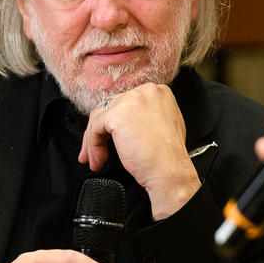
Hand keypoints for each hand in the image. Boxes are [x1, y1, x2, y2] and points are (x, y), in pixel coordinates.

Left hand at [79, 83, 199, 219]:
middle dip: (102, 132)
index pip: (126, 102)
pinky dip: (93, 145)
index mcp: (157, 92)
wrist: (170, 171)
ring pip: (99, 117)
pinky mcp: (117, 115)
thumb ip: (145, 116)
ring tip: (98, 159)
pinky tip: (99, 159)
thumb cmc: (168, 157)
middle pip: (111, 108)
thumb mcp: (163, 125)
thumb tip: (126, 123)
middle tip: (98, 152)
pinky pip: (95, 128)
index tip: (112, 139)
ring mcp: (131, 100)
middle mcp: (145, 91)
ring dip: (94, 141)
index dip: (116, 124)